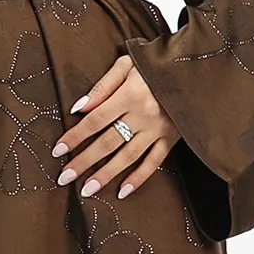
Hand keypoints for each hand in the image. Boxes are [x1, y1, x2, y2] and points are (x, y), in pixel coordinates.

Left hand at [52, 55, 180, 199]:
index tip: (58, 150)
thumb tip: (79, 108)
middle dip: (84, 160)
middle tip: (65, 177)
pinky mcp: (172, 138)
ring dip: (106, 174)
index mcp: (129, 95)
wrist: (195, 67)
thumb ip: (103, 86)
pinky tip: (123, 191)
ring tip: (87, 190)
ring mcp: (158, 130)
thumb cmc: (155, 62)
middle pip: (107, 142)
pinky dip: (139, 178)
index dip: (75, 136)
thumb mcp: (127, 64)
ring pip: (128, 156)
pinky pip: (154, 162)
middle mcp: (142, 115)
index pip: (95, 120)